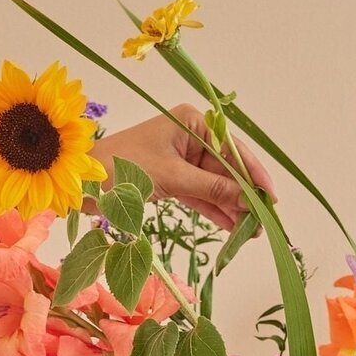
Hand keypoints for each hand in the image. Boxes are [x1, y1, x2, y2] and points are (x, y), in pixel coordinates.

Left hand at [95, 104, 276, 231]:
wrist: (83, 182)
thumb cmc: (122, 166)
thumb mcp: (173, 177)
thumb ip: (213, 189)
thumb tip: (248, 200)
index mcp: (192, 122)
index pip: (232, 150)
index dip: (254, 175)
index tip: (271, 197)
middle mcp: (191, 137)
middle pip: (227, 170)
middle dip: (244, 196)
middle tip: (263, 222)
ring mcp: (182, 159)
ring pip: (216, 186)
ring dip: (232, 208)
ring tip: (251, 232)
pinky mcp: (174, 179)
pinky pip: (202, 196)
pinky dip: (215, 211)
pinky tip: (233, 227)